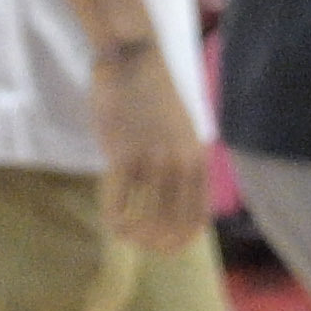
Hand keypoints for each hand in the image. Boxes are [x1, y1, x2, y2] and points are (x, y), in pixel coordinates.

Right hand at [86, 32, 202, 255]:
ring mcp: (154, 162)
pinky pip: (119, 203)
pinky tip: (112, 222)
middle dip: (156, 244)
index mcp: (199, 162)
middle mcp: (182, 166)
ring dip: (135, 235)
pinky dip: (115, 220)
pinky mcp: (124, 156)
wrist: (133, 63)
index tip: (164, 247)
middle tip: (139, 243)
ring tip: (125, 233)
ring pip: (148, 220)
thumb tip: (170, 200)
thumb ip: (180, 167)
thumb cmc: (154, 99)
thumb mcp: (182, 135)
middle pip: (173, 226)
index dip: (181, 241)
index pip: (198, 219)